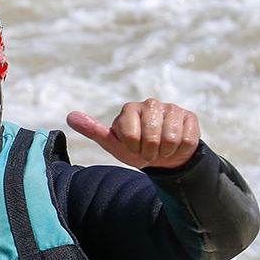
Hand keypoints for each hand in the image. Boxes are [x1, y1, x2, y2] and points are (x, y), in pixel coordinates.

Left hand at [66, 99, 199, 169]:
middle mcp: (150, 104)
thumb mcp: (113, 144)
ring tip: (161, 148)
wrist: (163, 156)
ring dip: (166, 151)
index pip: (131, 135)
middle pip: (152, 138)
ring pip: (171, 138)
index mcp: (129, 109)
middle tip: (149, 150)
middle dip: (150, 151)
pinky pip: (187, 139)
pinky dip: (181, 149)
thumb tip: (70, 116)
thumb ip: (93, 130)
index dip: (134, 148)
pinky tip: (176, 145)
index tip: (134, 147)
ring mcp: (172, 108)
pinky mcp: (189, 116)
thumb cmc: (135, 149)